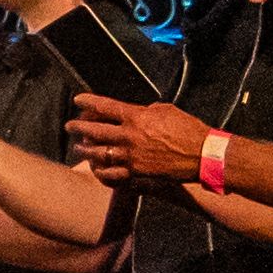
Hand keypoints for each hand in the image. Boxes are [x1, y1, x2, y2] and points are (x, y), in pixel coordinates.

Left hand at [71, 96, 216, 182]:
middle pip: (95, 130)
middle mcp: (129, 136)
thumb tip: (134, 112)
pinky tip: (95, 168)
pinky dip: (101, 171)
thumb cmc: (187, 129)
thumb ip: (145, 111)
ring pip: (99, 153)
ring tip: (78, 147)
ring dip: (85, 149)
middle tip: (69, 126)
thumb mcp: (165, 110)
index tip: (78, 99)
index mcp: (137, 117)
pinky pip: (112, 173)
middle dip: (78, 127)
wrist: (202, 154)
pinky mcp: (136, 173)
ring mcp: (131, 156)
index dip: (88, 101)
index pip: (105, 106)